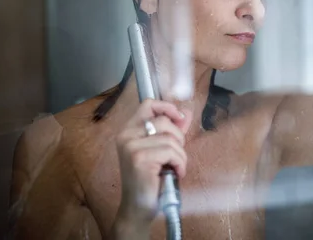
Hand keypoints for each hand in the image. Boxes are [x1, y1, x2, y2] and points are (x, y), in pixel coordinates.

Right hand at [114, 99, 191, 225]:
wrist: (138, 208)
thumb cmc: (150, 180)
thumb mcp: (163, 150)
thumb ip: (172, 131)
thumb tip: (186, 112)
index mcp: (128, 131)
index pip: (148, 104)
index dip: (167, 107)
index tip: (179, 118)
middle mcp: (126, 136)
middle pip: (164, 121)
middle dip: (178, 137)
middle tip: (176, 155)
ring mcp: (131, 146)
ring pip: (170, 138)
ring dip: (180, 155)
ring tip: (175, 167)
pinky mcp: (139, 158)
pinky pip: (171, 152)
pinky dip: (179, 163)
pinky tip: (175, 173)